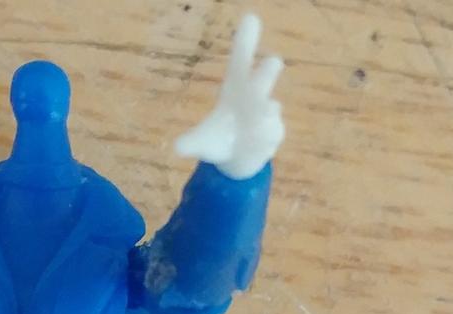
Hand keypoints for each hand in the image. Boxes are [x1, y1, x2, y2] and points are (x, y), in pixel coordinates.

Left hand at [175, 13, 284, 180]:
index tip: (251, 17)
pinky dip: (264, 140)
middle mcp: (254, 95)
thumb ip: (191, 141)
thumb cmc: (219, 137)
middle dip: (267, 71)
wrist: (239, 157)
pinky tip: (255, 145)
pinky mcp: (274, 133)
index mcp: (235, 87)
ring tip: (259, 118)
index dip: (245, 40)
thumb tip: (177, 147)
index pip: (240, 60)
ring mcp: (267, 113)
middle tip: (274, 60)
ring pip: (271, 109)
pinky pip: (273, 133)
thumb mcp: (202, 139)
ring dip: (266, 113)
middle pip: (264, 77)